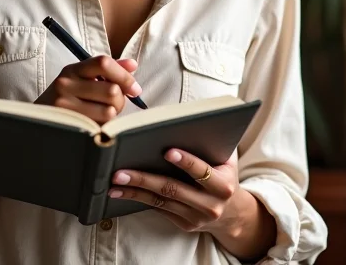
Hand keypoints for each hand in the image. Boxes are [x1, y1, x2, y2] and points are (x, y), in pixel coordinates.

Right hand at [36, 55, 141, 124]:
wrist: (37, 121)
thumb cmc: (67, 98)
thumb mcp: (83, 79)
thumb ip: (109, 70)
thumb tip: (133, 64)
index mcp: (73, 69)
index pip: (103, 63)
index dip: (124, 75)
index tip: (134, 88)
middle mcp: (66, 84)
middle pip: (111, 90)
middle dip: (120, 100)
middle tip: (115, 106)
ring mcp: (64, 105)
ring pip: (109, 111)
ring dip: (112, 116)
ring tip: (102, 115)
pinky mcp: (67, 125)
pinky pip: (100, 127)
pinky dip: (103, 128)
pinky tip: (95, 125)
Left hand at [107, 149, 240, 233]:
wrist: (231, 212)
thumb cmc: (223, 172)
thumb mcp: (225, 158)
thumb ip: (209, 144)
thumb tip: (179, 122)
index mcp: (224, 184)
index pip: (202, 171)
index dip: (186, 161)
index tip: (166, 151)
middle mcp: (211, 205)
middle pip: (173, 189)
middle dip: (145, 179)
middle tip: (121, 171)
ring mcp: (196, 218)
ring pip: (161, 201)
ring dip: (135, 191)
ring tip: (115, 182)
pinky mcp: (184, 224)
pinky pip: (159, 209)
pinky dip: (139, 199)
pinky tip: (122, 192)